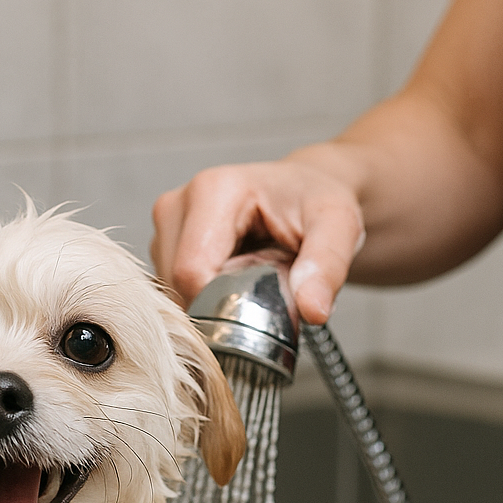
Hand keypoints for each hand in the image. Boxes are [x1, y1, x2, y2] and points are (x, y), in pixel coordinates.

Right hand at [151, 154, 365, 324]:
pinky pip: (173, 290)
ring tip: (249, 283)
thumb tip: (312, 310)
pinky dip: (203, 298)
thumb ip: (327, 266)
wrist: (307, 189)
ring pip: (172, 291)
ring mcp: (167, 226)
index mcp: (212, 191)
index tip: (261, 313)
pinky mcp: (165, 245)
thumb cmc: (316, 201)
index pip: (192, 272)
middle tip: (262, 293)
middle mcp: (177, 205)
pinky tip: (231, 283)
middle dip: (218, 305)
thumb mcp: (337, 226)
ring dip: (210, 303)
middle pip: (177, 285)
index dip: (222, 306)